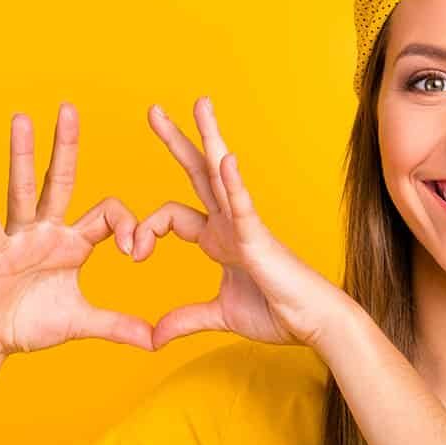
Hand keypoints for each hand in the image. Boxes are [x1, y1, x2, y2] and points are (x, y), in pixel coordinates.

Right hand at [0, 103, 157, 357]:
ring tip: (21, 119)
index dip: (127, 227)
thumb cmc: (30, 324)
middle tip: (69, 108)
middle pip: (61, 180)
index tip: (136, 252)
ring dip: (23, 155)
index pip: (108, 215)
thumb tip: (157, 341)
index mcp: (73, 243)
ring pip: (24, 189)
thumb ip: (119, 326)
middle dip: (67, 146)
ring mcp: (18, 238)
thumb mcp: (82, 323)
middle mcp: (46, 231)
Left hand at [132, 96, 353, 349]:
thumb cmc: (276, 313)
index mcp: (217, 238)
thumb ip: (185, 320)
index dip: (145, 231)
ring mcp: (245, 226)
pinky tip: (225, 159)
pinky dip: (233, 184)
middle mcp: (229, 224)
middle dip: (176, 141)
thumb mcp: (218, 316)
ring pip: (222, 174)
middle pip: (196, 173)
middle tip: (153, 110)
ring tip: (199, 105)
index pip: (170, 216)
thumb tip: (153, 338)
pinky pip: (243, 207)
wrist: (313, 324)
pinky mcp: (259, 239)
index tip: (133, 254)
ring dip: (210, 138)